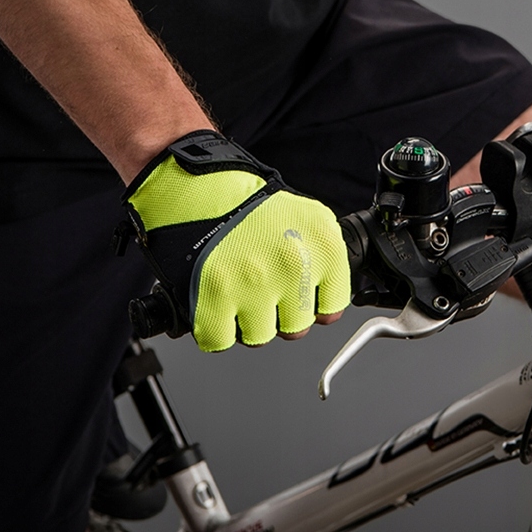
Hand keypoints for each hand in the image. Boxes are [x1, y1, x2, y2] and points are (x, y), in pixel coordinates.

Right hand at [122, 131, 350, 351]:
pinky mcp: (214, 299)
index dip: (312, 305)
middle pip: (295, 328)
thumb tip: (330, 298)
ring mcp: (254, 285)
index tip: (299, 295)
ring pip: (259, 337)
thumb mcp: (310, 219)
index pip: (332, 308)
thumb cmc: (252, 206)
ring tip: (239, 290)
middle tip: (263, 288)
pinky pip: (220, 341)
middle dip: (279, 314)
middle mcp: (293, 266)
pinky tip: (217, 300)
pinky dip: (214, 328)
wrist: (199, 190)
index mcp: (323, 247)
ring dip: (246, 321)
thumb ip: (327, 258)